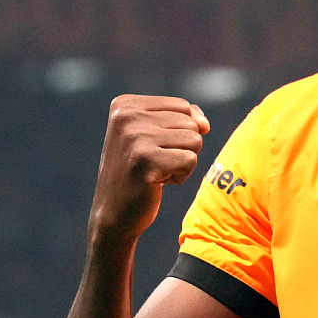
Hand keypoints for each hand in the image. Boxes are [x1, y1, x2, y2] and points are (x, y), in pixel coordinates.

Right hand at [88, 95, 210, 241]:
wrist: (113, 213)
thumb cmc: (137, 171)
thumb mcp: (153, 135)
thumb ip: (182, 117)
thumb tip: (204, 124)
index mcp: (125, 105)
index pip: (183, 106)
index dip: (179, 132)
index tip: (151, 148)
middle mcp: (126, 116)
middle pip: (190, 122)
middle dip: (181, 147)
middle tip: (153, 162)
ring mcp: (135, 138)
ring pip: (194, 140)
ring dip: (182, 161)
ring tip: (155, 171)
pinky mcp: (146, 161)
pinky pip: (190, 160)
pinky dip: (181, 176)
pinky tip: (157, 183)